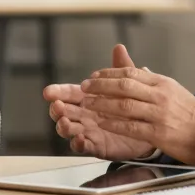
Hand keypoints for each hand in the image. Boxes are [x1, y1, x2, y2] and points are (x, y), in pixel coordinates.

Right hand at [42, 45, 156, 161]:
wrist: (147, 127)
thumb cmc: (131, 105)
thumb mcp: (127, 86)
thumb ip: (120, 69)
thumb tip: (119, 48)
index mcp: (87, 98)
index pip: (68, 93)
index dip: (58, 92)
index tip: (48, 91)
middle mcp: (84, 115)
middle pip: (63, 112)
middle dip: (57, 110)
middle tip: (57, 106)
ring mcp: (88, 131)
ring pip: (69, 129)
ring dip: (64, 127)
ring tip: (65, 123)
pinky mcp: (96, 146)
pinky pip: (84, 147)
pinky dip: (79, 144)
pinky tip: (79, 140)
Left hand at [79, 58, 194, 165]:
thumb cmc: (192, 115)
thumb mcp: (174, 91)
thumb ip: (154, 82)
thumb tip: (139, 71)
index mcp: (163, 83)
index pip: (131, 72)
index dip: (109, 73)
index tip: (94, 76)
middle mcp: (161, 95)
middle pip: (124, 85)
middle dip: (100, 85)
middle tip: (85, 87)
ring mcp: (160, 114)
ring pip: (124, 105)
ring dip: (102, 104)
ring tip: (87, 104)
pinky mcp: (159, 133)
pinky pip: (131, 126)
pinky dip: (113, 123)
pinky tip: (101, 122)